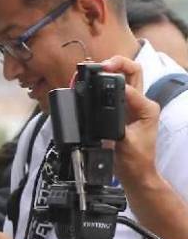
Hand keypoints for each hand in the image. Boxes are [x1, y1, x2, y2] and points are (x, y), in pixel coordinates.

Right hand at [98, 55, 161, 191]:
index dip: (114, 78)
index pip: (130, 84)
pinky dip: (103, 85)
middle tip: (100, 65)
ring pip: (124, 79)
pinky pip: (114, 92)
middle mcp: (142, 104)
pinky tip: (92, 85)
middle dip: (117, 63)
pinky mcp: (122, 112)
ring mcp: (132, 107)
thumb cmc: (134, 161)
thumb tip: (105, 102)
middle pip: (132, 72)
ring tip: (94, 71)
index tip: (100, 75)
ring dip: (110, 71)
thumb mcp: (124, 140)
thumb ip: (116, 120)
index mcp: (147, 108)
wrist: (135, 174)